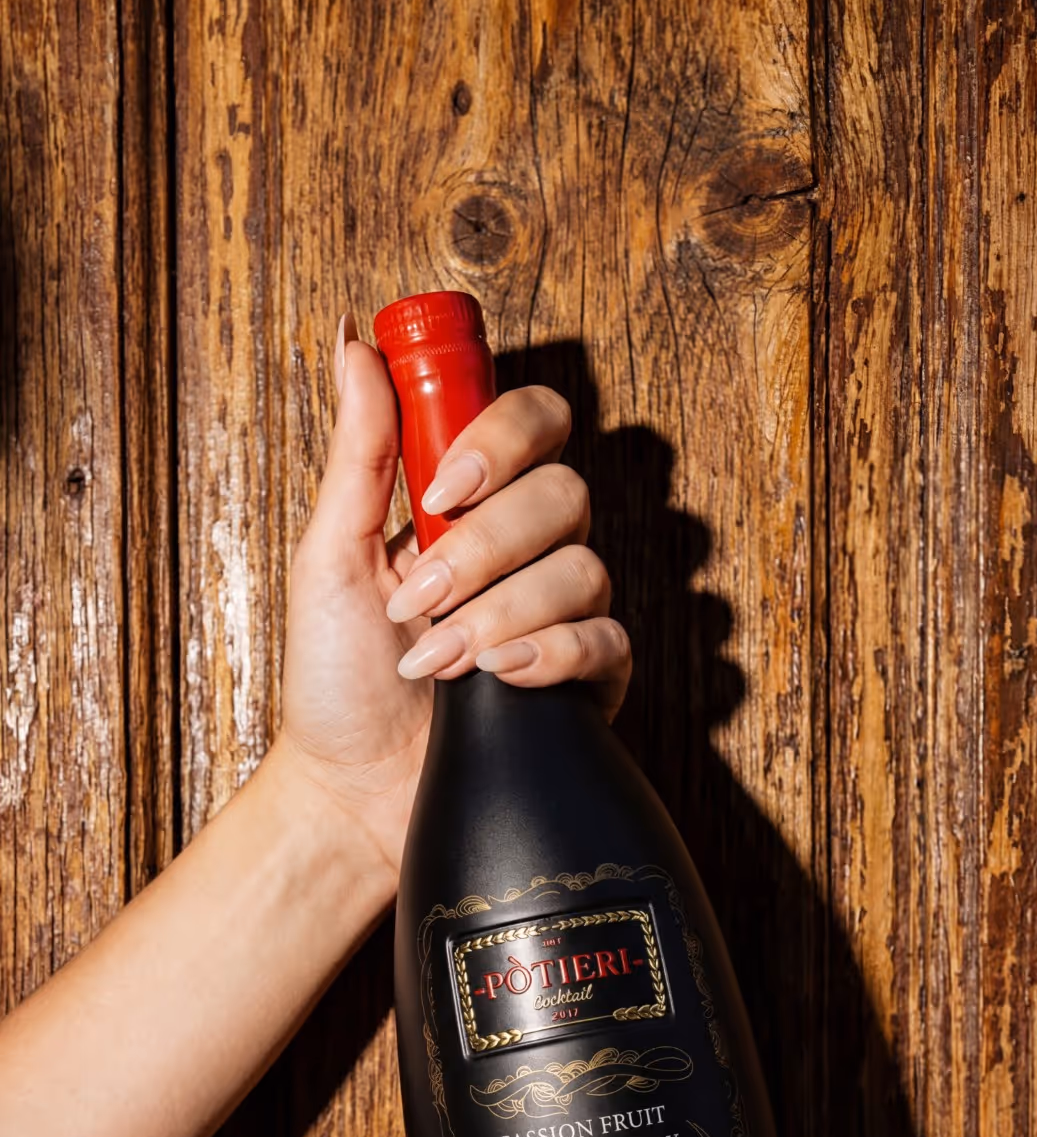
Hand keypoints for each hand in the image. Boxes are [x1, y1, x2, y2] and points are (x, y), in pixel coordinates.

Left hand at [277, 313, 630, 886]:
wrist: (350, 792)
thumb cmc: (333, 681)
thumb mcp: (328, 556)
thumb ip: (359, 451)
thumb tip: (353, 343)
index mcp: (468, 505)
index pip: (533, 423)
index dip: (504, 439)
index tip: (443, 487)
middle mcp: (522, 550)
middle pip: (565, 492)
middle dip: (486, 549)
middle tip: (421, 598)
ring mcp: (558, 614)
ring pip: (585, 568)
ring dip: (500, 612)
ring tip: (436, 661)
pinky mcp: (583, 682)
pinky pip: (607, 641)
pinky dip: (550, 654)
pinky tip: (498, 678)